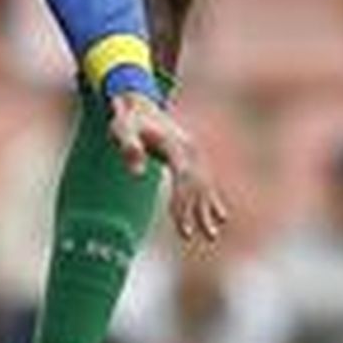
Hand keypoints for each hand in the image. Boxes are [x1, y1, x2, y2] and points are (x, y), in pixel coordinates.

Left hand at [107, 91, 227, 241]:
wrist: (139, 104)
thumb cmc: (128, 120)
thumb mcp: (122, 129)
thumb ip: (128, 147)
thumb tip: (137, 174)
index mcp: (176, 145)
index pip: (184, 177)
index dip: (183, 202)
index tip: (181, 226)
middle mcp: (190, 150)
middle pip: (197, 185)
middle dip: (196, 212)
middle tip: (191, 237)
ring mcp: (193, 153)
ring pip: (204, 186)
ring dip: (206, 210)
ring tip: (211, 236)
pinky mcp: (192, 158)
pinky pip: (204, 182)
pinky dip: (210, 200)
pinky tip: (220, 217)